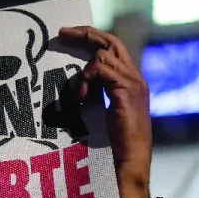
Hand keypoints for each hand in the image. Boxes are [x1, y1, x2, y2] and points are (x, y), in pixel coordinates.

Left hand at [59, 26, 152, 197]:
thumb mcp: (102, 114)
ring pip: (104, 54)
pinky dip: (87, 79)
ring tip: (79, 95)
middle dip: (86, 34)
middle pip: (111, 42)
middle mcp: (136, 79)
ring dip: (85, 72)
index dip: (92, 40)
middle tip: (62, 32)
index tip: (68, 36)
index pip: (113, 50)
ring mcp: (134, 84)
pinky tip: (82, 97)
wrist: (128, 165)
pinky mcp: (127, 91)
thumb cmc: (113, 148)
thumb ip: (96, 96)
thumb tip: (78, 85)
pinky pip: (102, 69)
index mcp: (130, 84)